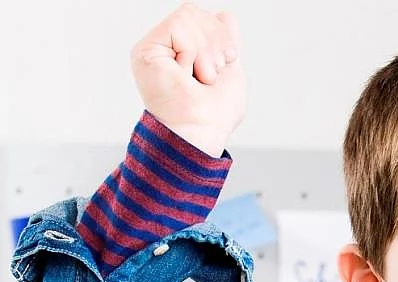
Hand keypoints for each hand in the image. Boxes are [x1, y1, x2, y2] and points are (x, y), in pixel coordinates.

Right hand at [130, 3, 245, 156]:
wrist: (203, 131)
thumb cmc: (215, 115)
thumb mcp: (230, 71)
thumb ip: (224, 42)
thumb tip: (224, 16)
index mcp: (182, 52)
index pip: (204, 18)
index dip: (221, 37)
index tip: (222, 66)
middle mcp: (164, 49)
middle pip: (195, 12)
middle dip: (215, 42)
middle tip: (210, 76)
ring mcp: (153, 49)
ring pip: (188, 15)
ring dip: (205, 51)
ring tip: (200, 78)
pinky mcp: (145, 51)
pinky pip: (179, 25)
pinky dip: (193, 51)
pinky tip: (186, 75)